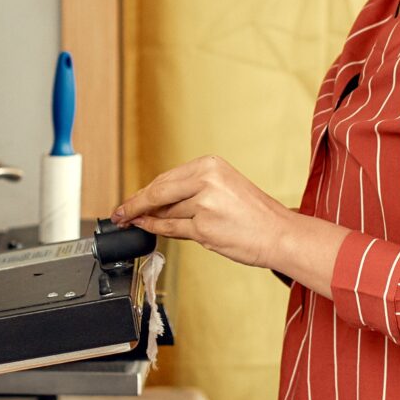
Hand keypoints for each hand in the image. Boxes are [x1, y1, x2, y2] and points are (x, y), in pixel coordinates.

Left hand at [112, 155, 292, 268]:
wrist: (279, 234)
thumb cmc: (255, 215)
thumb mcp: (224, 188)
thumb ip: (191, 191)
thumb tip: (155, 202)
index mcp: (211, 165)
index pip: (166, 178)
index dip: (144, 191)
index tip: (129, 200)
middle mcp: (206, 179)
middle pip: (159, 192)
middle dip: (135, 204)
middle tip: (120, 213)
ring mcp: (204, 203)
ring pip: (165, 212)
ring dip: (149, 219)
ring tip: (135, 222)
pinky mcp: (203, 227)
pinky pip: (171, 228)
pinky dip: (155, 229)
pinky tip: (145, 228)